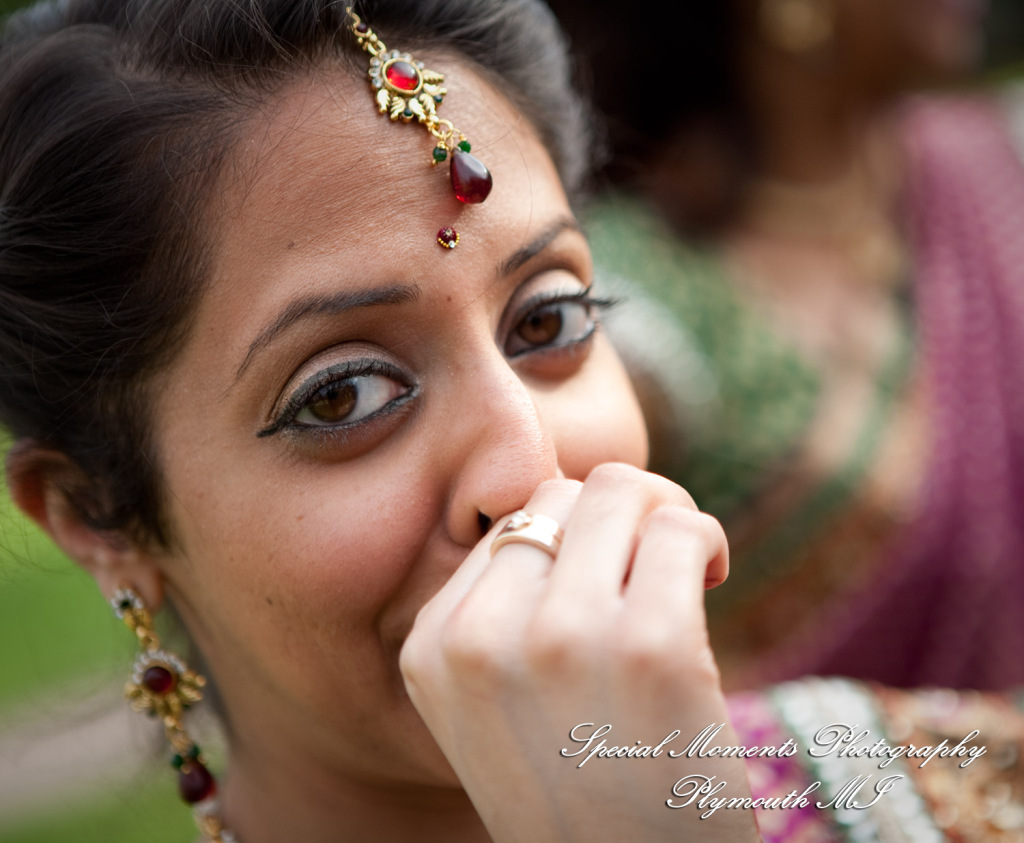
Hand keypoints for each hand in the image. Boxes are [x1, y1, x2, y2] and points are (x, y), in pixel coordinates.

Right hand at [400, 464, 758, 842]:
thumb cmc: (578, 787)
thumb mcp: (494, 703)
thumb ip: (502, 610)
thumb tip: (571, 498)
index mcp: (432, 647)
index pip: (507, 525)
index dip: (569, 543)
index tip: (601, 588)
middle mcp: (480, 638)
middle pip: (562, 491)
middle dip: (618, 516)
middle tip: (652, 567)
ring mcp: (561, 640)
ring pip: (622, 488)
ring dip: (664, 517)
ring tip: (682, 571)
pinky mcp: (651, 649)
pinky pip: (683, 529)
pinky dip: (706, 542)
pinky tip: (712, 581)